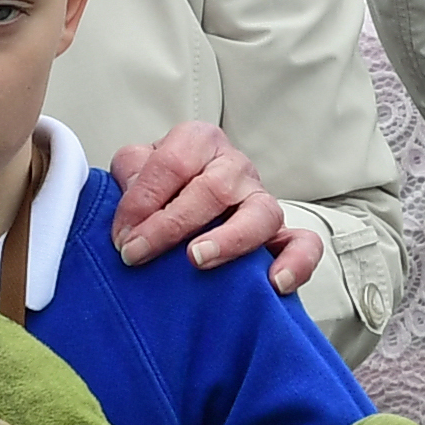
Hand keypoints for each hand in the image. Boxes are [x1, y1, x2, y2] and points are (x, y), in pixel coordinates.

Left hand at [105, 124, 315, 290]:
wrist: (183, 212)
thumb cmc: (160, 191)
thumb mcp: (136, 170)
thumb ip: (130, 173)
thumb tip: (128, 204)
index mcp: (198, 142)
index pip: (172, 163)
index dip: (141, 202)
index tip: (121, 238)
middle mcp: (234, 166)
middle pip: (213, 188)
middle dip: (171, 224)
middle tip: (139, 253)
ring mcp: (261, 199)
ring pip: (262, 212)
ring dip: (230, 238)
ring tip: (198, 259)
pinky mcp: (282, 233)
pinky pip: (303, 243)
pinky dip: (295, 262)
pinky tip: (274, 283)